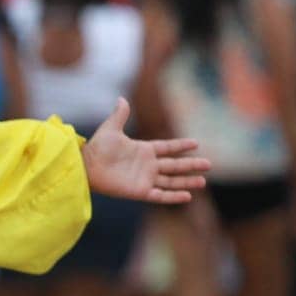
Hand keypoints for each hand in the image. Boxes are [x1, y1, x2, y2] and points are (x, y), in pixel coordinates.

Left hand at [81, 97, 210, 203]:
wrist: (86, 166)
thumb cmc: (97, 148)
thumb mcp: (110, 129)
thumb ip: (120, 115)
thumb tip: (122, 98)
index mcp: (143, 150)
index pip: (167, 148)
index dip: (180, 146)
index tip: (196, 143)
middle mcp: (147, 165)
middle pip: (174, 165)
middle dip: (191, 165)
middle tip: (209, 164)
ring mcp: (145, 179)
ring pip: (171, 181)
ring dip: (187, 182)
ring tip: (203, 181)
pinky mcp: (139, 191)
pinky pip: (160, 195)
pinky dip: (173, 196)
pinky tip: (187, 196)